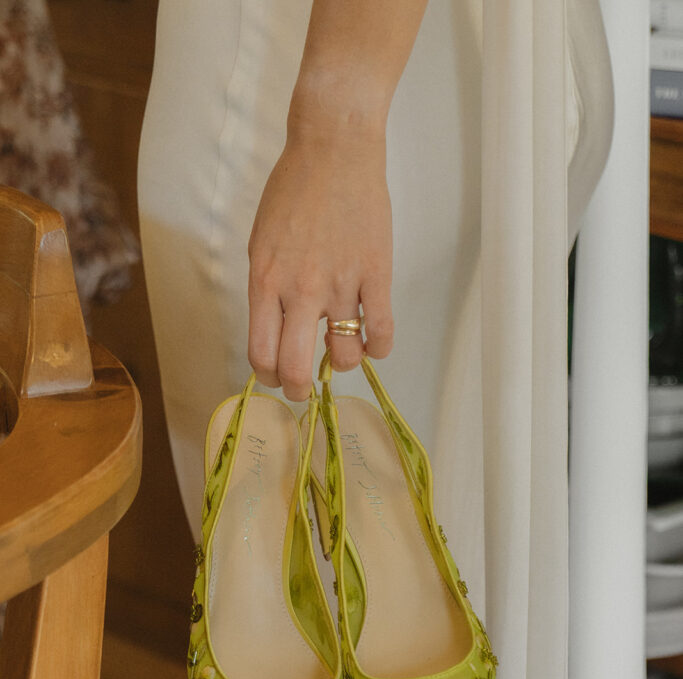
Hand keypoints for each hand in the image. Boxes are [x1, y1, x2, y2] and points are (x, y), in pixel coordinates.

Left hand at [247, 127, 393, 400]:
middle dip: (298, 389)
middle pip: (296, 368)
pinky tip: (374, 343)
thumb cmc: (293, 190)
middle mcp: (300, 291)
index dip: (267, 376)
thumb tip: (277, 329)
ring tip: (343, 353)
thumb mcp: (261, 243)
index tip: (274, 375)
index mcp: (265, 282)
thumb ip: (267, 289)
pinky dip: (379, 347)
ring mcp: (341, 285)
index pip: (261, 353)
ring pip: (344, 355)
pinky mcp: (376, 275)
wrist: (334, 148)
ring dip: (342, 364)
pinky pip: (382, 331)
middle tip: (303, 388)